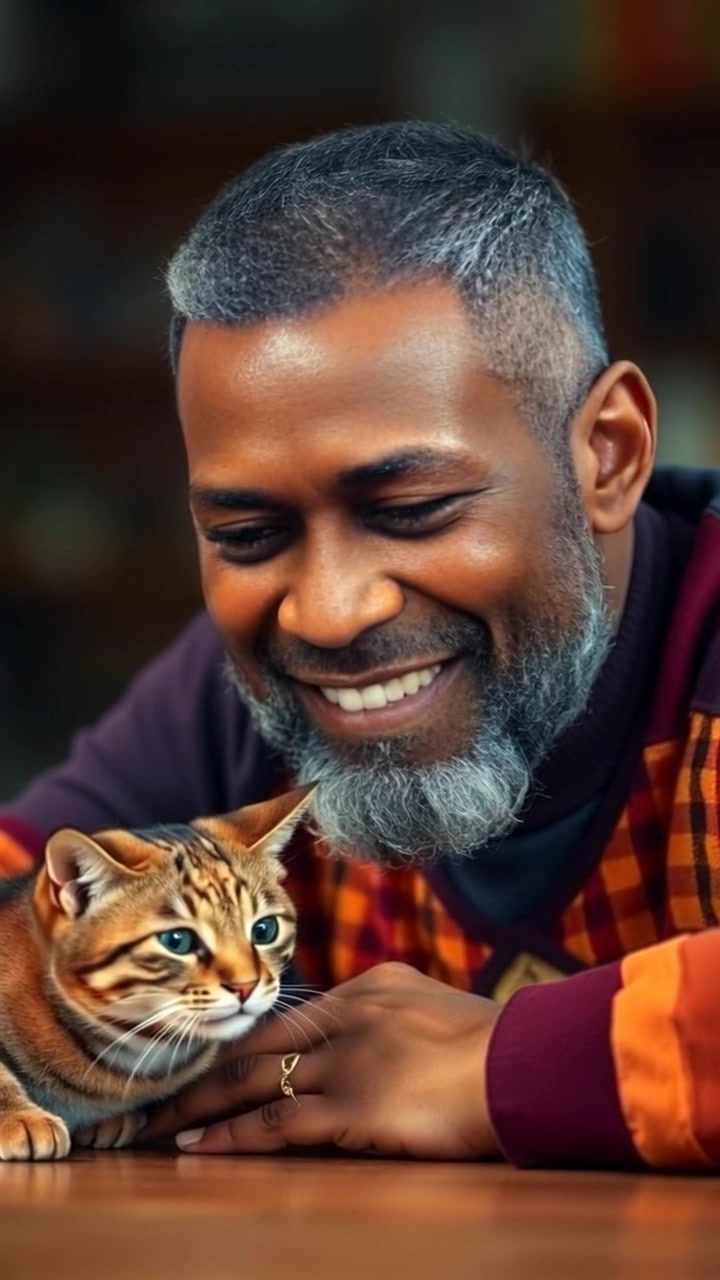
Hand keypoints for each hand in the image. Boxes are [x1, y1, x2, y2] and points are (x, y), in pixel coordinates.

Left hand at [140, 963, 501, 1159]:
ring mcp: (346, 1060)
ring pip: (252, 1080)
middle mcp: (347, 1015)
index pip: (290, 1012)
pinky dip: (230, 1136)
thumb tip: (383, 1038)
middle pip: (257, 1039)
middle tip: (159, 1079)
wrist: (524, 1064)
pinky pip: (274, 1124)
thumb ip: (397, 1018)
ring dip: (200, 1103)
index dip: (244, 1033)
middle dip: (203, 1062)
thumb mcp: (438, 1011)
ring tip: (159, 1120)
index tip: (212, 1049)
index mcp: (369, 987)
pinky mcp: (351, 1106)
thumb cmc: (497, 1046)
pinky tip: (199, 1147)